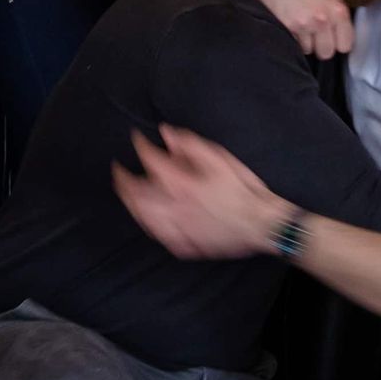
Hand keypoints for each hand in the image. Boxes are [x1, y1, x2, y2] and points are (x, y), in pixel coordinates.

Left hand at [113, 123, 288, 258]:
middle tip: (118, 171)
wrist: (262, 225)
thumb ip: (190, 145)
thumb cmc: (244, 190)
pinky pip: (160, 236)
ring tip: (126, 195)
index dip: (141, 147)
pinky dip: (149, 225)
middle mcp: (174, 209)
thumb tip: (166, 134)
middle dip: (124, 181)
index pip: (151, 162)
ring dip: (131, 204)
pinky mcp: (187, 246)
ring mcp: (179, 230)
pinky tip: (147, 220)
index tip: (136, 139)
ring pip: (144, 218)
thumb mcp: (220, 159)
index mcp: (182, 185)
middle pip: (138, 195)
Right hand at [248, 0, 357, 61]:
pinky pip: (293, 46)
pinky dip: (290, 38)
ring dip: (303, 42)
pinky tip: (287, 23)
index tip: (328, 37)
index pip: (346, 45)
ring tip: (296, 24)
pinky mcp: (289, 26)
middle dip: (318, 46)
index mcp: (338, 10)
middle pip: (327, 53)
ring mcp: (307, 23)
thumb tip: (339, 42)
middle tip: (309, 31)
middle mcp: (325, 18)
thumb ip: (334, 17)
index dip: (335, 43)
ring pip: (309, 51)